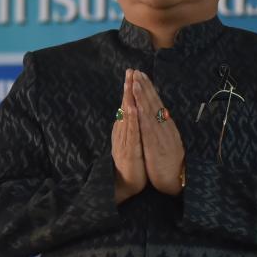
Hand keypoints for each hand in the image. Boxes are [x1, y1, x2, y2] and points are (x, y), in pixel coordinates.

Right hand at [112, 69, 146, 203]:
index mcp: (125, 129)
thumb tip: (130, 112)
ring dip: (128, 100)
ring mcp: (124, 141)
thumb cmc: (131, 163)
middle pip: (125, 107)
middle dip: (128, 89)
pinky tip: (133, 109)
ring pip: (127, 117)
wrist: (125, 184)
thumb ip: (131, 127)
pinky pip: (131, 133)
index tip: (133, 73)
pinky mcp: (128, 150)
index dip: (130, 90)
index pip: (128, 106)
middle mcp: (123, 132)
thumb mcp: (132, 141)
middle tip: (130, 71)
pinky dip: (131, 120)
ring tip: (129, 84)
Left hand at [131, 70, 183, 195]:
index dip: (149, 89)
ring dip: (143, 98)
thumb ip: (162, 127)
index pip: (157, 103)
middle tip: (137, 72)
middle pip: (155, 104)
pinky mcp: (158, 148)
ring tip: (135, 84)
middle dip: (145, 87)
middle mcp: (166, 128)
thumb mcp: (167, 140)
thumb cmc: (169, 161)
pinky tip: (138, 108)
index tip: (141, 75)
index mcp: (167, 126)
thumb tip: (158, 113)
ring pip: (152, 114)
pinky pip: (149, 130)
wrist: (176, 180)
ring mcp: (163, 137)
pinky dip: (143, 117)